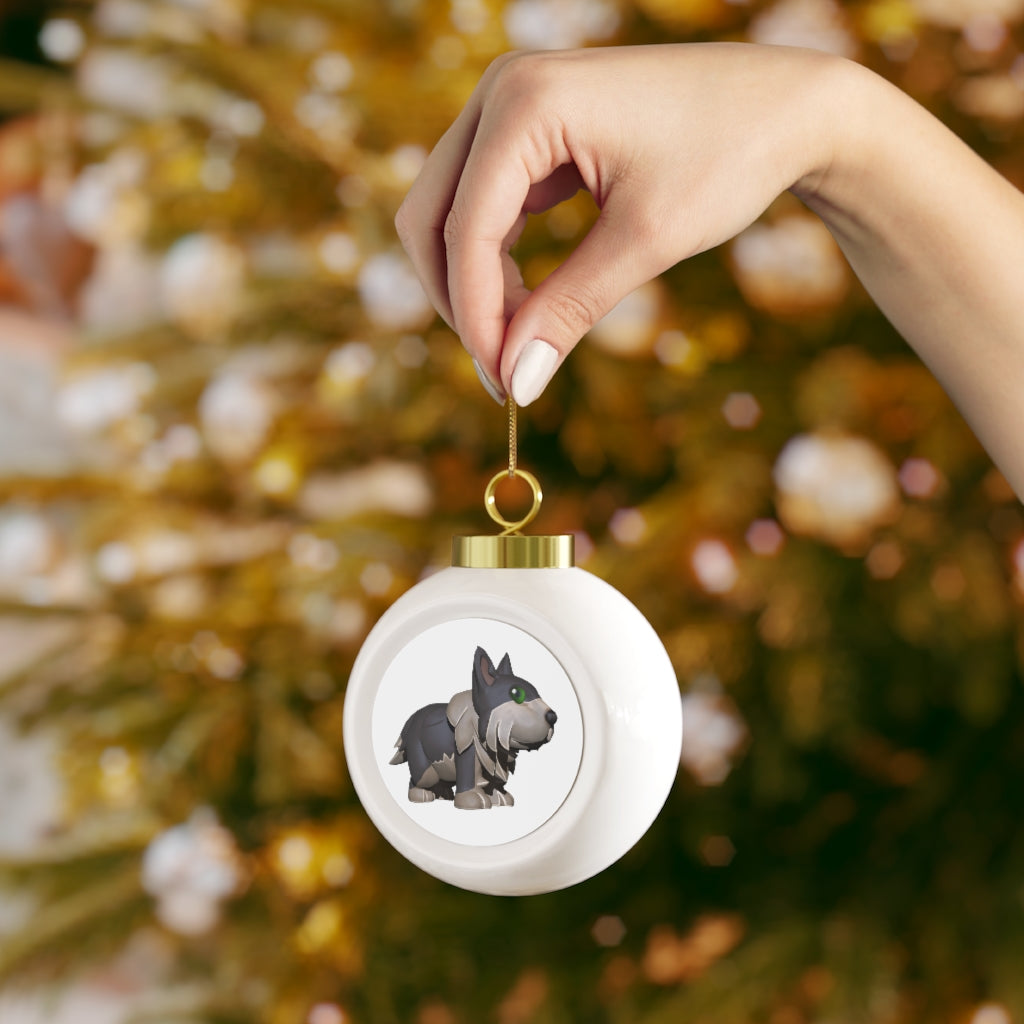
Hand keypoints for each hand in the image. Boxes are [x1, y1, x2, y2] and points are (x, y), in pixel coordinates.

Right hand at [395, 43, 843, 404]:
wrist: (787, 107)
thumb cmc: (728, 156)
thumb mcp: (645, 242)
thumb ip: (569, 310)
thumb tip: (517, 382)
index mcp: (525, 103)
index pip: (465, 230)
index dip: (476, 317)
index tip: (504, 384)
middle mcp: (502, 91)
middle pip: (430, 216)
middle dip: (459, 300)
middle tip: (503, 370)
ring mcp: (512, 106)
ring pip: (450, 213)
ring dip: (474, 283)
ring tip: (523, 342)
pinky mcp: (529, 129)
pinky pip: (484, 204)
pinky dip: (496, 259)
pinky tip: (530, 303)